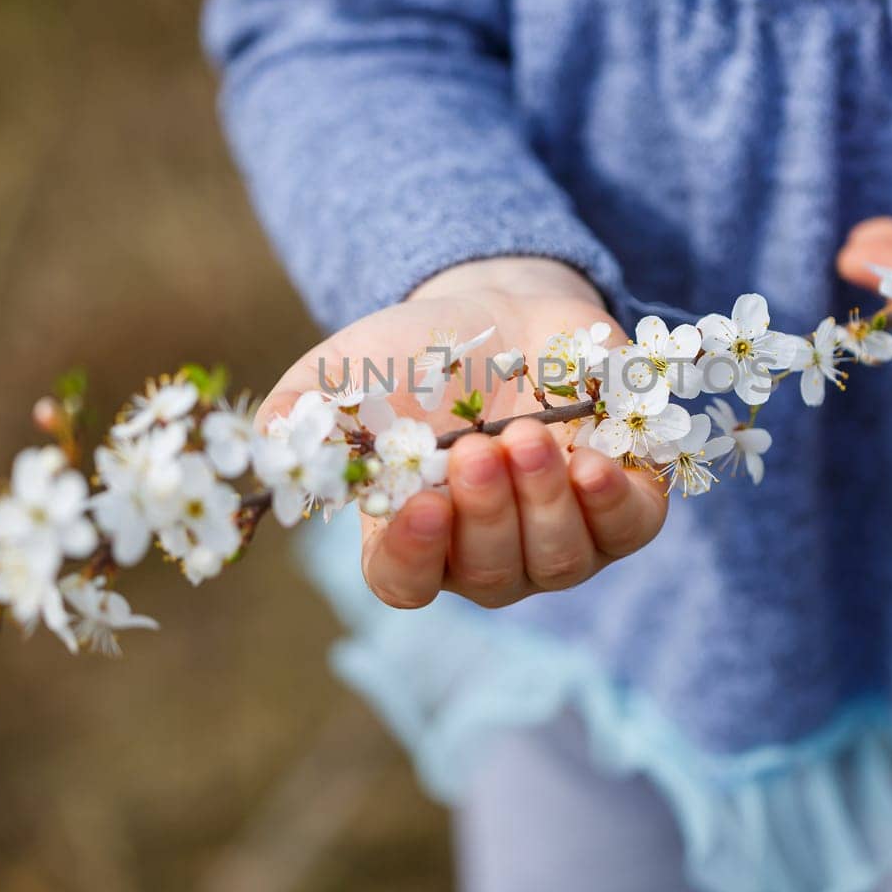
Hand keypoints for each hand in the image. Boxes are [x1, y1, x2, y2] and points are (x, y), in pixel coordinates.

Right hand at [259, 257, 668, 608]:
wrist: (503, 310)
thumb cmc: (416, 353)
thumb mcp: (345, 373)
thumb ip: (299, 416)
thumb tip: (262, 448)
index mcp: (415, 534)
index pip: (407, 582)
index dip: (414, 558)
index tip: (423, 506)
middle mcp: (489, 551)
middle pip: (493, 576)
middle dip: (487, 514)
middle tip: (480, 448)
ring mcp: (561, 533)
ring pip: (561, 560)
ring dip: (545, 503)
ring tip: (528, 435)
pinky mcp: (623, 501)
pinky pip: (628, 530)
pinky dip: (613, 505)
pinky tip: (594, 463)